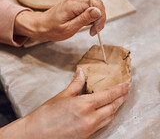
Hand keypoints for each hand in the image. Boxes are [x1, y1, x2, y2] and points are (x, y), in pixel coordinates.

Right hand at [0, 68, 129, 138]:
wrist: (36, 135)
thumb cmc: (46, 115)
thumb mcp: (62, 96)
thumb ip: (76, 84)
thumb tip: (81, 72)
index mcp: (84, 105)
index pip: (108, 96)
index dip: (119, 89)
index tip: (127, 84)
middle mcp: (90, 118)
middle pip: (112, 107)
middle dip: (121, 98)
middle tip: (127, 90)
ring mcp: (89, 129)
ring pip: (109, 117)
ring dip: (115, 107)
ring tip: (119, 99)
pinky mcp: (86, 136)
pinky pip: (102, 125)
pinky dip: (107, 116)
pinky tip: (106, 111)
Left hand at [14, 0, 105, 40]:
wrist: (41, 25)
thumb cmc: (52, 29)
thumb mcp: (69, 28)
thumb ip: (84, 19)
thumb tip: (98, 11)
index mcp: (73, 4)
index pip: (96, 5)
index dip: (100, 18)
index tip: (96, 30)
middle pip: (97, 4)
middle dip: (100, 18)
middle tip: (94, 31)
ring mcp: (75, 0)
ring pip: (94, 6)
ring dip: (95, 18)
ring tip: (90, 29)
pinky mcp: (75, 3)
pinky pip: (89, 8)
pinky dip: (90, 17)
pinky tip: (85, 24)